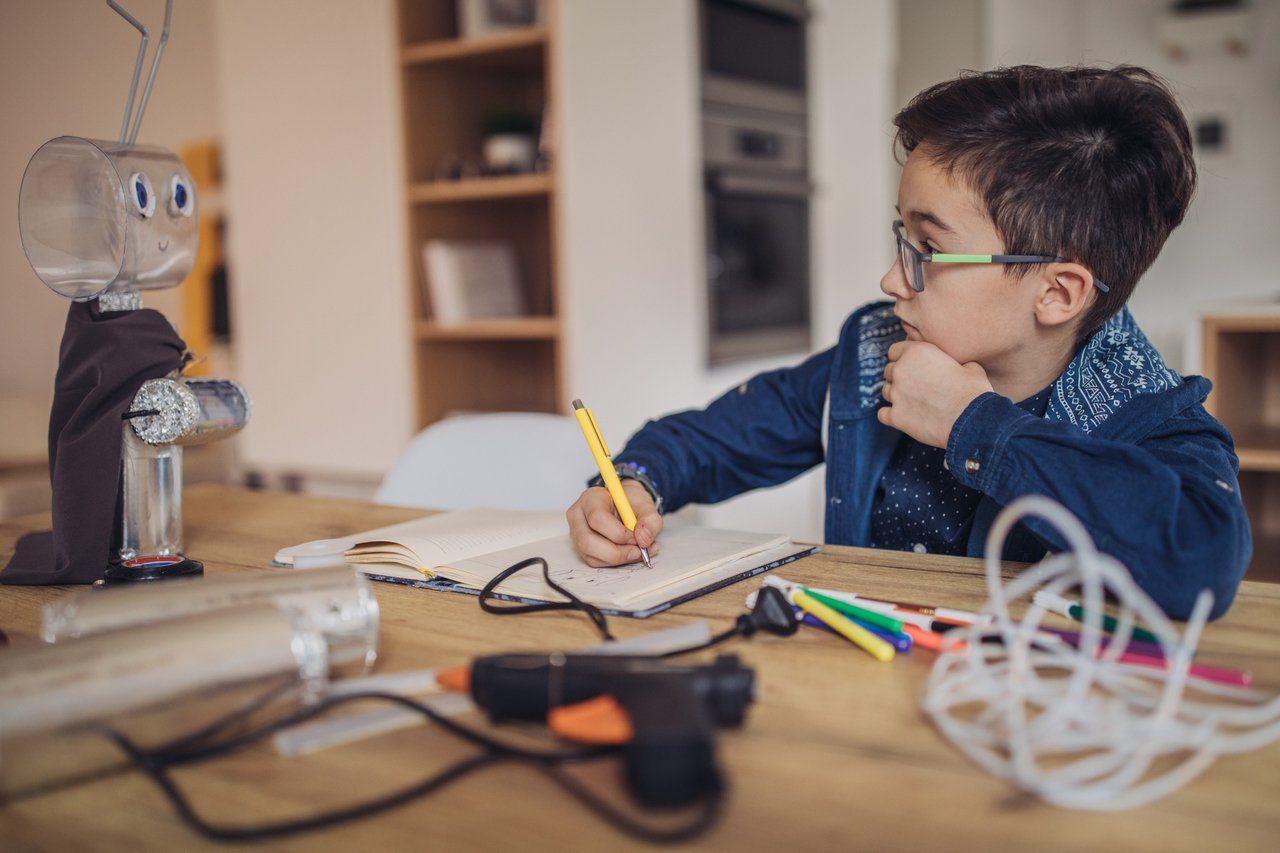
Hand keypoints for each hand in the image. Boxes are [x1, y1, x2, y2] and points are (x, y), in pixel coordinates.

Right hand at [566, 480, 662, 567]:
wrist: (625, 505)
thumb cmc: (630, 502)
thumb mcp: (646, 504)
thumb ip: (650, 520)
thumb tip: (643, 540)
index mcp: (591, 498)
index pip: (597, 518)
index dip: (619, 533)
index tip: (636, 537)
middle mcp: (578, 516)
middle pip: (587, 541)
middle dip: (616, 553)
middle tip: (637, 551)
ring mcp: (577, 533)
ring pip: (591, 556)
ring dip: (617, 559)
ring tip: (637, 552)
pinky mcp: (582, 548)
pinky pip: (595, 562)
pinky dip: (615, 563)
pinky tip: (629, 554)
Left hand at [877, 341, 993, 448]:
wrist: (972, 419)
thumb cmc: (973, 391)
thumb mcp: (969, 366)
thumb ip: (952, 362)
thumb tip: (957, 367)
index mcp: (917, 352)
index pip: (894, 350)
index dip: (903, 358)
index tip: (913, 367)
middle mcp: (901, 370)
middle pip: (889, 371)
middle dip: (900, 377)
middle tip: (916, 387)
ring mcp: (896, 394)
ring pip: (886, 391)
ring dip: (897, 395)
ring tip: (914, 402)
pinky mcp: (896, 416)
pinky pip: (882, 414)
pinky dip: (890, 415)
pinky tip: (903, 417)